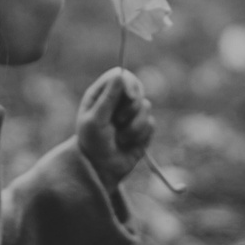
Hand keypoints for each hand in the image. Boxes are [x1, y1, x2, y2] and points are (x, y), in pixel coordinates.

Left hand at [75, 68, 154, 183]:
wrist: (102, 169)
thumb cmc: (92, 144)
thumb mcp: (95, 120)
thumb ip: (108, 98)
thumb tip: (121, 75)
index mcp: (101, 94)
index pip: (120, 76)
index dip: (128, 84)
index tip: (130, 96)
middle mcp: (117, 101)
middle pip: (137, 90)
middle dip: (130, 108)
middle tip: (118, 122)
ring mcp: (131, 114)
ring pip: (146, 107)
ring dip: (134, 126)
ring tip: (120, 138)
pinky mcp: (142, 128)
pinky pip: (151, 124)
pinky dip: (140, 135)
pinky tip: (128, 144)